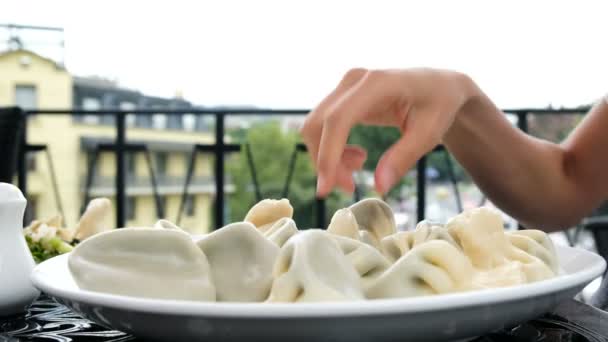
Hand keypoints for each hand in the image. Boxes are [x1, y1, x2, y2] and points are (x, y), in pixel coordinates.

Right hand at [301, 68, 475, 196]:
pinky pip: (325, 126)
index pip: (338, 119)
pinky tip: (357, 158)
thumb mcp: (429, 133)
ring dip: (329, 158)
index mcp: (376, 83)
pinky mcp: (343, 97)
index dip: (327, 155)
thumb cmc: (439, 105)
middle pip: (318, 124)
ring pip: (317, 127)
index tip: (325, 189)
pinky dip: (333, 149)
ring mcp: (346, 86)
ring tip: (357, 173)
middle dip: (326, 162)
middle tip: (350, 187)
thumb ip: (403, 158)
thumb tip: (379, 187)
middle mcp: (354, 80)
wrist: (440, 86)